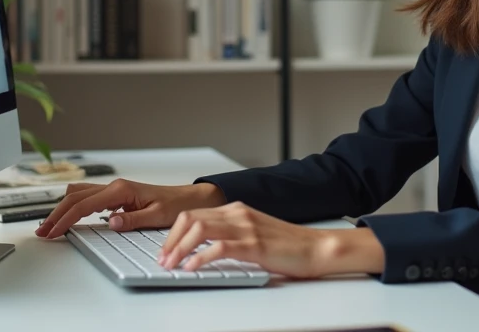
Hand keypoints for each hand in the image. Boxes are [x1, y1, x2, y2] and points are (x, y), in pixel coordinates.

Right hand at [35, 179, 224, 239]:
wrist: (189, 199)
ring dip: (62, 209)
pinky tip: (68, 219)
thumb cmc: (176, 205)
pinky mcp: (116, 196)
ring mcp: (114, 190)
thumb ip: (133, 219)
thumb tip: (110, 223)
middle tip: (43, 231)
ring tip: (50, 226)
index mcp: (121, 191)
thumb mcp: (157, 216)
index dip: (65, 219)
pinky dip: (74, 207)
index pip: (84, 204)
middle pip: (75, 196)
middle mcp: (115, 187)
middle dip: (56, 214)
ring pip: (79, 194)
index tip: (52, 231)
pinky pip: (88, 198)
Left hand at [158, 202, 384, 279]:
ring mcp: (246, 227)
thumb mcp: (254, 233)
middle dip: (170, 241)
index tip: (165, 251)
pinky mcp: (254, 245)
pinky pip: (219, 248)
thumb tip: (201, 249)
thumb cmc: (287, 245)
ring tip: (171, 266)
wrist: (316, 247)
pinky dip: (200, 258)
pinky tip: (192, 269)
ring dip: (179, 249)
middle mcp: (238, 214)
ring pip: (200, 230)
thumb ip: (230, 235)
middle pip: (190, 219)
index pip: (193, 214)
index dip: (173, 233)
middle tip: (162, 261)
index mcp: (236, 209)